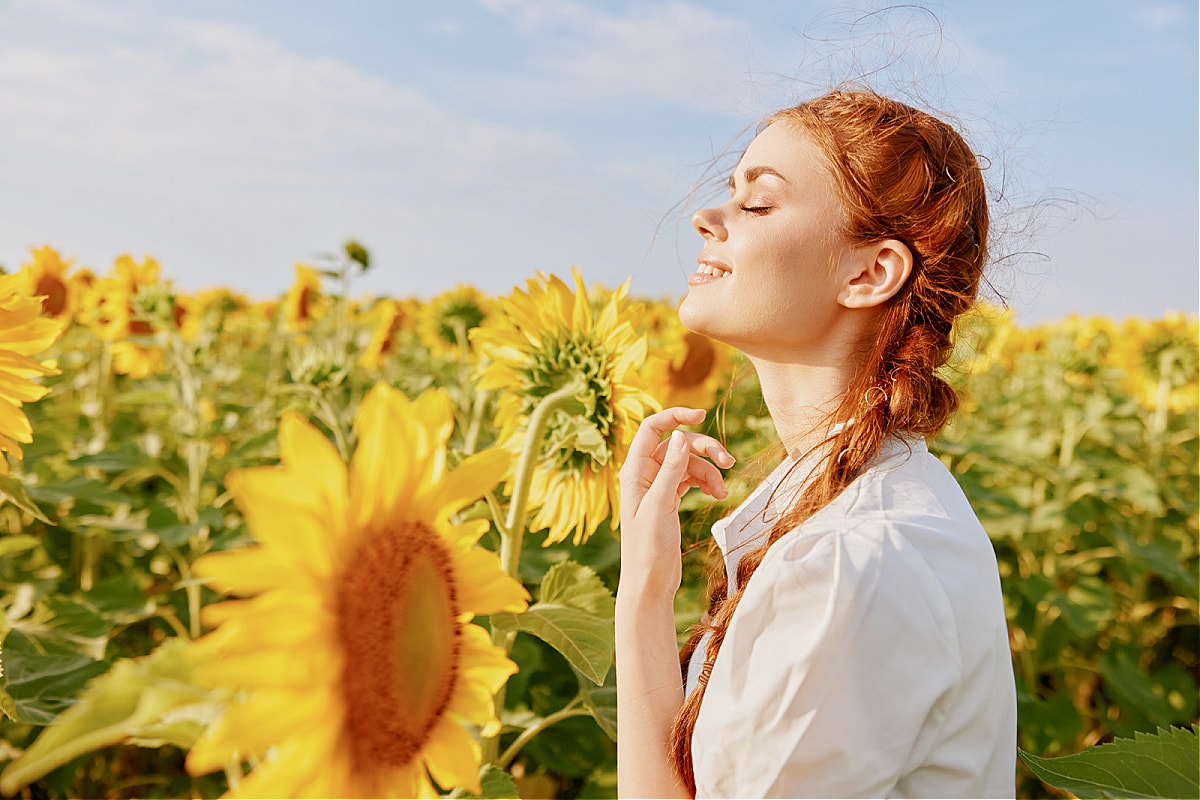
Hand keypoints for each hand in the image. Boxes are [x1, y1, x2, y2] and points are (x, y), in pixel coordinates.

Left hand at [618, 407, 734, 601]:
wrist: (650, 582)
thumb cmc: (647, 549)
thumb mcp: (660, 506)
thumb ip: (670, 470)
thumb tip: (679, 435)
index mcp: (634, 471)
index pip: (652, 428)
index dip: (675, 416)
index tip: (701, 414)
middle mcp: (644, 474)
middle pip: (677, 444)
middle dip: (704, 449)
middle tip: (729, 461)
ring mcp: (658, 486)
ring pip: (688, 462)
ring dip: (710, 470)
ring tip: (723, 491)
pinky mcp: (670, 498)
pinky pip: (691, 478)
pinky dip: (706, 482)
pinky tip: (717, 494)